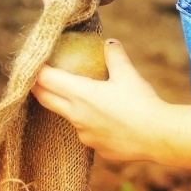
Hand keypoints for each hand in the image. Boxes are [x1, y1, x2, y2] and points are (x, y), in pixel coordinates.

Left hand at [33, 38, 170, 162]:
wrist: (158, 137)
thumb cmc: (142, 103)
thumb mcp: (128, 74)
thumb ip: (114, 56)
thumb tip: (109, 43)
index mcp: (80, 94)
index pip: (46, 79)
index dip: (35, 70)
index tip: (32, 62)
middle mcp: (76, 116)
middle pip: (46, 99)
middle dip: (37, 88)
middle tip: (35, 78)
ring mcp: (84, 135)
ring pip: (68, 117)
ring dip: (65, 105)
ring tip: (75, 96)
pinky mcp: (96, 148)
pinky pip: (87, 132)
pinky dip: (89, 122)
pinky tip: (106, 119)